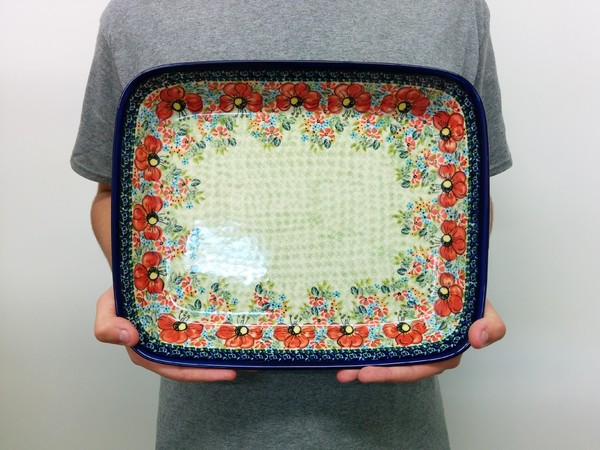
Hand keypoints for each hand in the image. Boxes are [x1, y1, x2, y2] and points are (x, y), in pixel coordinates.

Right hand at [94, 287, 236, 381]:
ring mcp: (176, 332)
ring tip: (247, 351)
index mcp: (146, 350)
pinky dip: (217, 331)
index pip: (175, 369)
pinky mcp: (185, 319)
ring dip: (220, 352)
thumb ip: (107, 326)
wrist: (133, 270)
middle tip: (244, 365)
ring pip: (199, 347)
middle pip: (192, 363)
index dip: (199, 374)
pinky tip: (236, 330)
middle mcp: (164, 345)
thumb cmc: (119, 293)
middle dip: (217, 367)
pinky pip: (201, 328)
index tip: (226, 373)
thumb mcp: (105, 308)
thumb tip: (129, 338)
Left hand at [336, 299, 505, 382]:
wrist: (458, 274)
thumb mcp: (487, 311)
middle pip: (394, 367)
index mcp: (442, 354)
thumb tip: (478, 339)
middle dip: (370, 372)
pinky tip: (346, 343)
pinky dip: (365, 342)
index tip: (366, 373)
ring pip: (385, 354)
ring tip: (338, 367)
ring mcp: (410, 339)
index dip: (391, 374)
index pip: (415, 369)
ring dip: (362, 362)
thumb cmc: (471, 297)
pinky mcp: (400, 326)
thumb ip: (491, 327)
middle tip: (345, 373)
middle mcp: (424, 351)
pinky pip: (382, 337)